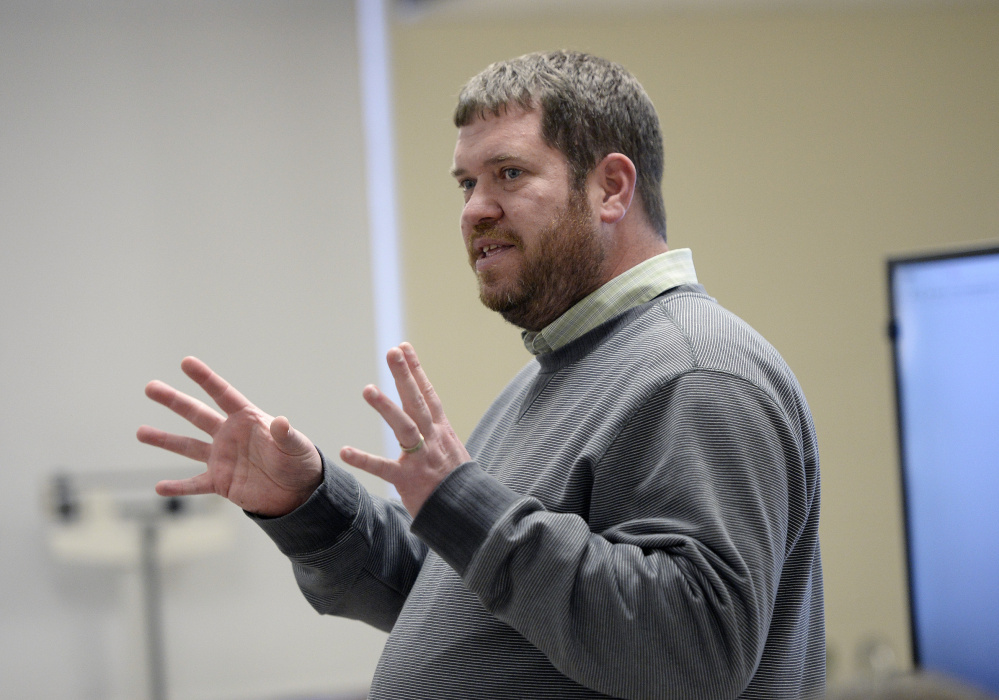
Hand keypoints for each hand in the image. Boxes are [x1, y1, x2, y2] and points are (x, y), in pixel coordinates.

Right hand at [137, 357, 322, 516]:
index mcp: (247, 419)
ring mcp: (222, 458)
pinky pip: (194, 484)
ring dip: (164, 440)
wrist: (299, 492)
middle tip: (150, 387)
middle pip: (196, 414)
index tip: (186, 362)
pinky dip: (177, 487)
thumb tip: (280, 421)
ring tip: (140, 432)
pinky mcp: (221, 482)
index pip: (222, 394)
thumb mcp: (296, 447)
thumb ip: (286, 435)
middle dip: (174, 401)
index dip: (205, 378)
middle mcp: (229, 435)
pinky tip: (159, 487)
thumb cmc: (300, 462)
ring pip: (187, 446)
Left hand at [340, 343, 469, 516]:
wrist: (471, 514)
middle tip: (393, 351)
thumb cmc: (458, 484)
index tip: (404, 347)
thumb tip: (430, 415)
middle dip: (405, 375)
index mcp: (442, 432)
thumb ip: (438, 433)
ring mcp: (422, 459)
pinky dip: (365, 460)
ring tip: (368, 389)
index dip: (416, 370)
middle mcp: (433, 439)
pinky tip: (345, 451)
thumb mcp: (452, 451)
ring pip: (405, 427)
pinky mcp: (409, 480)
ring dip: (387, 407)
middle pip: (418, 401)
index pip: (428, 395)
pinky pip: (384, 468)